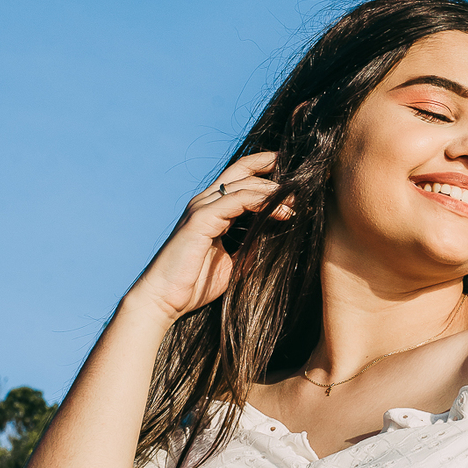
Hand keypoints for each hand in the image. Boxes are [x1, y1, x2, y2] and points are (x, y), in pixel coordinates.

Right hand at [126, 153, 291, 327]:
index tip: (292, 170)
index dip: (264, 167)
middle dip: (274, 169)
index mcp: (212, 209)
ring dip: (274, 190)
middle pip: (242, 170)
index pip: (240, 175)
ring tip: (297, 201)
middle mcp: (205, 202)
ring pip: (244, 184)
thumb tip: (277, 238)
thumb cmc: (195, 284)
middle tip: (303, 178)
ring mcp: (201, 208)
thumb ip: (250, 245)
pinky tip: (284, 213)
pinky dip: (263, 203)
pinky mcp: (200, 219)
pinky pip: (237, 201)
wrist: (164, 301)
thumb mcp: (233, 261)